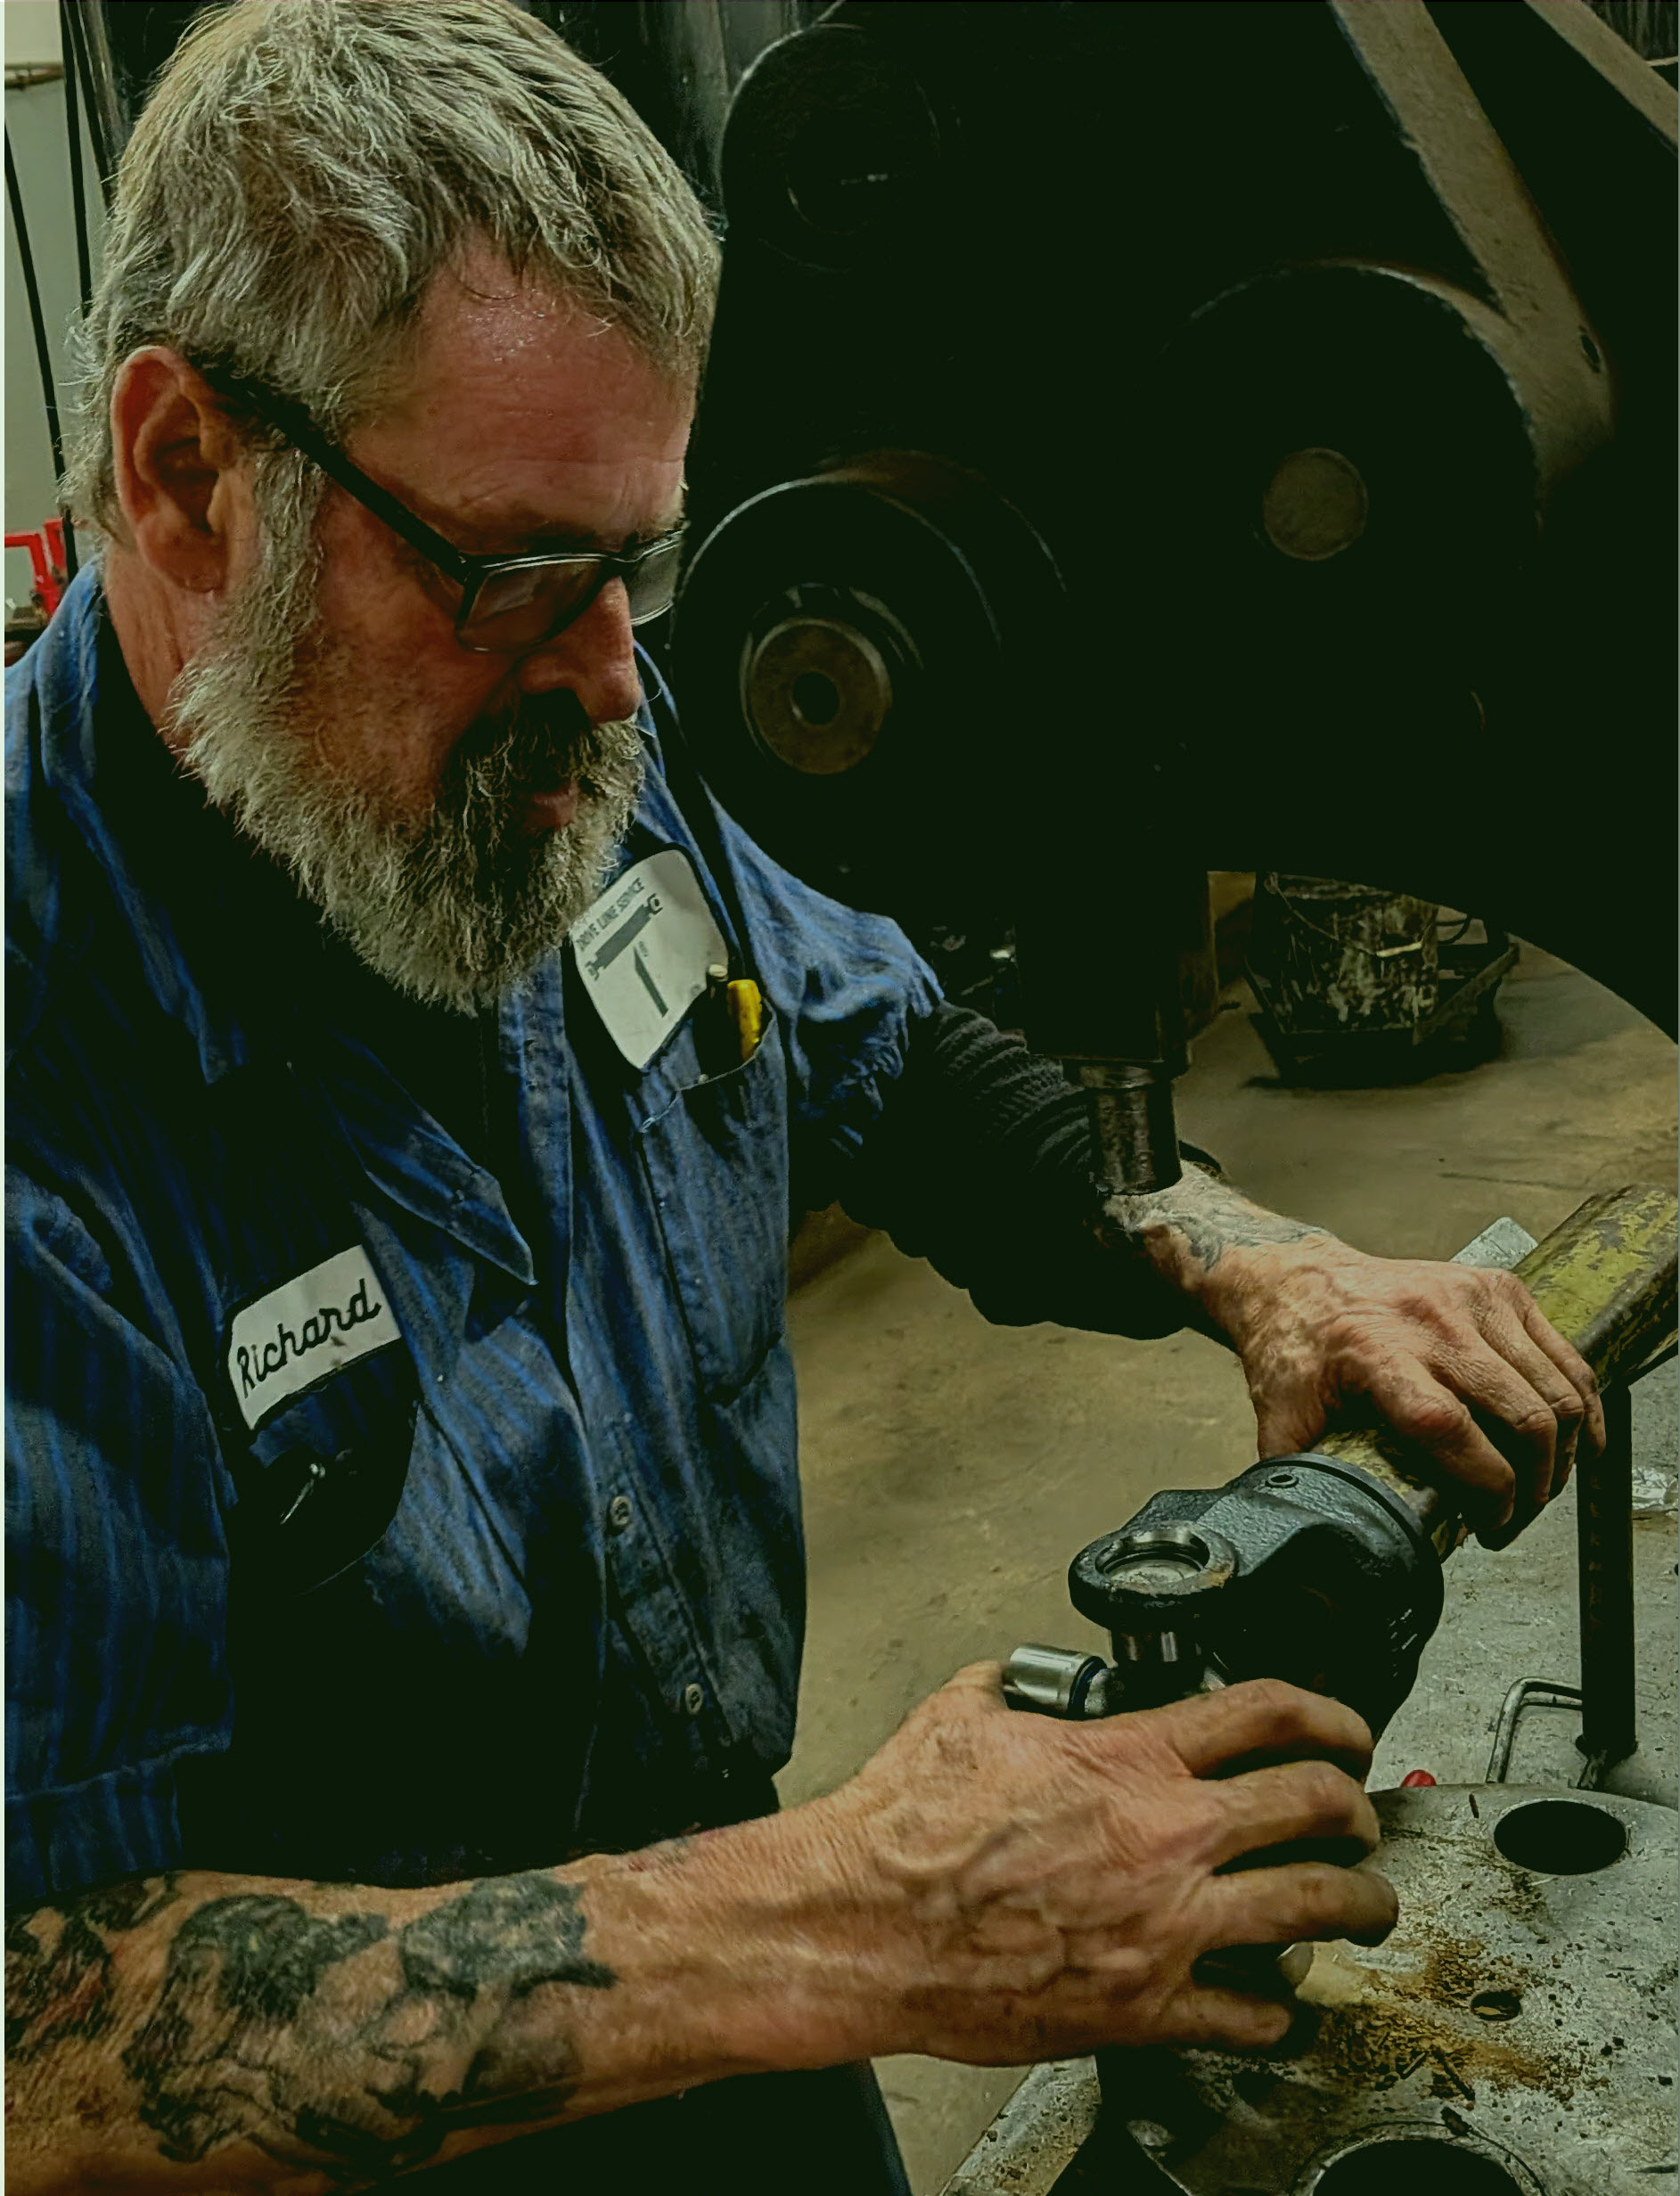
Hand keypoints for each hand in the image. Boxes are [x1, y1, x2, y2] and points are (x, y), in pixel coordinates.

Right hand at [810, 1666, 1394, 2065]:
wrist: (861, 1925)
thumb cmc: (901, 1829)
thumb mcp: (961, 1713)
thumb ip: (1017, 1687)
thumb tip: (1029, 1682)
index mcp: (1126, 1760)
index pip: (1266, 1710)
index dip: (1327, 1711)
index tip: (1342, 1726)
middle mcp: (1164, 1837)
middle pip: (1317, 1803)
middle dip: (1357, 1808)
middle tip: (1359, 1816)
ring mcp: (1165, 1928)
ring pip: (1316, 1907)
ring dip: (1359, 1904)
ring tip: (1366, 1906)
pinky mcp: (1145, 2009)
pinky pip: (1252, 2014)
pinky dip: (1279, 2007)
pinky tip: (1279, 2001)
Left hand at [1204, 1236, 1603, 1543]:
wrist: (1298, 1278)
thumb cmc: (1294, 1346)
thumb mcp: (1281, 1416)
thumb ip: (1301, 1479)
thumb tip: (1317, 1536)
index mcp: (1376, 1356)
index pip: (1454, 1432)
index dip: (1488, 1491)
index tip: (1490, 1526)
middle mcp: (1432, 1323)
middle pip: (1522, 1417)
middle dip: (1533, 1487)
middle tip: (1515, 1518)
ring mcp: (1473, 1300)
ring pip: (1555, 1390)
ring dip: (1563, 1453)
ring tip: (1540, 1488)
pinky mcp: (1499, 1288)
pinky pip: (1564, 1355)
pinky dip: (1583, 1404)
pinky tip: (1580, 1439)